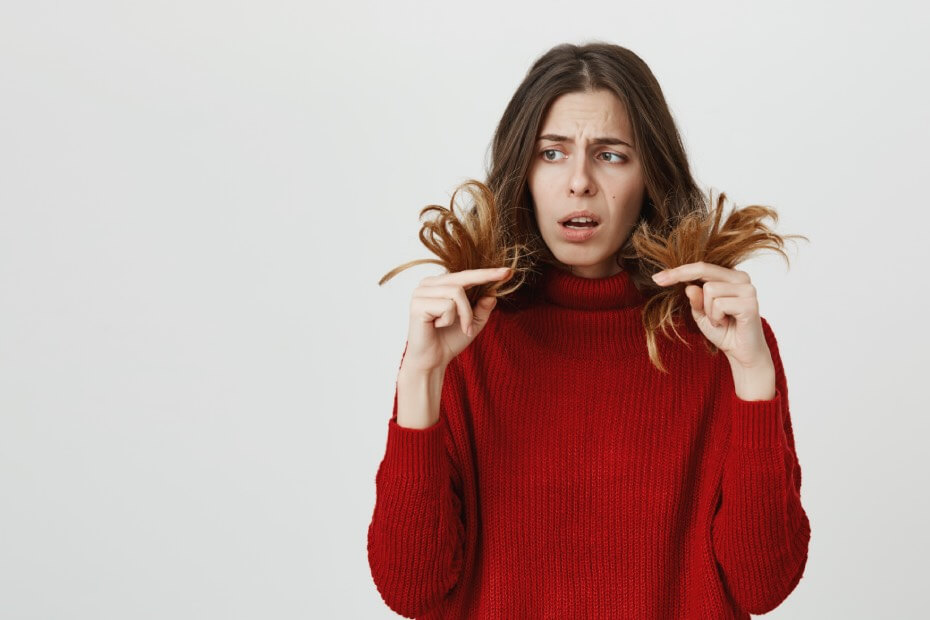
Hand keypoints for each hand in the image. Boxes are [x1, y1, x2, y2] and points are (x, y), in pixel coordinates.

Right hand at [401, 266, 512, 374]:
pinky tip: (437, 327)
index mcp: (439, 284)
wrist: (432, 361)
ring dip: (465, 315)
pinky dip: (449, 320)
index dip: (487, 272)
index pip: (465, 274)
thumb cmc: (449, 341)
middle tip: (496, 291)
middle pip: (462, 278)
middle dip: (482, 285)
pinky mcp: (417, 303)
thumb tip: (492, 294)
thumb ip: (482, 307)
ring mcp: (420, 292)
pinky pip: (447, 305)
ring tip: (461, 330)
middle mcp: (428, 284)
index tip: (508, 271)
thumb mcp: (473, 322)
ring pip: (457, 292)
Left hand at [651, 261, 771, 369]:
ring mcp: (748, 289)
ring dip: (707, 310)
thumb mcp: (701, 313)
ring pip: (709, 289)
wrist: (742, 353)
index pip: (702, 267)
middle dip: (679, 277)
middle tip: (658, 282)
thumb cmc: (724, 331)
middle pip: (703, 269)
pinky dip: (715, 317)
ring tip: (719, 320)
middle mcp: (742, 278)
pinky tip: (725, 323)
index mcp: (731, 276)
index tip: (657, 277)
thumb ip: (695, 299)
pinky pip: (719, 304)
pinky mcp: (750, 303)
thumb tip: (689, 287)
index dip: (678, 270)